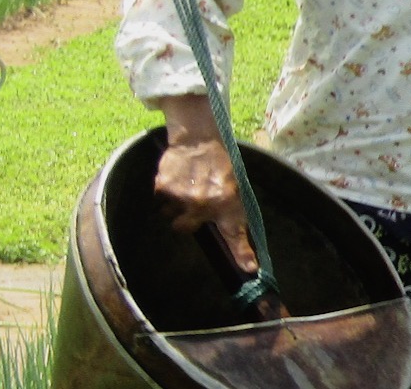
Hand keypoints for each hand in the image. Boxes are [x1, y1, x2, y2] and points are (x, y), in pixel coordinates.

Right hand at [156, 95, 259, 274]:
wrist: (199, 139)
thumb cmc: (219, 166)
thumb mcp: (233, 190)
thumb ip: (232, 217)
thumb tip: (242, 248)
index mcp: (226, 203)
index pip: (235, 234)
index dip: (242, 254)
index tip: (250, 270)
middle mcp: (204, 203)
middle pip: (184, 228)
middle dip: (186, 219)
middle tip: (193, 201)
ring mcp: (181, 196)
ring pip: (169, 215)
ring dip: (175, 205)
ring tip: (186, 186)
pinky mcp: (163, 187)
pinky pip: (160, 201)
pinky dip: (165, 193)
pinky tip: (177, 179)